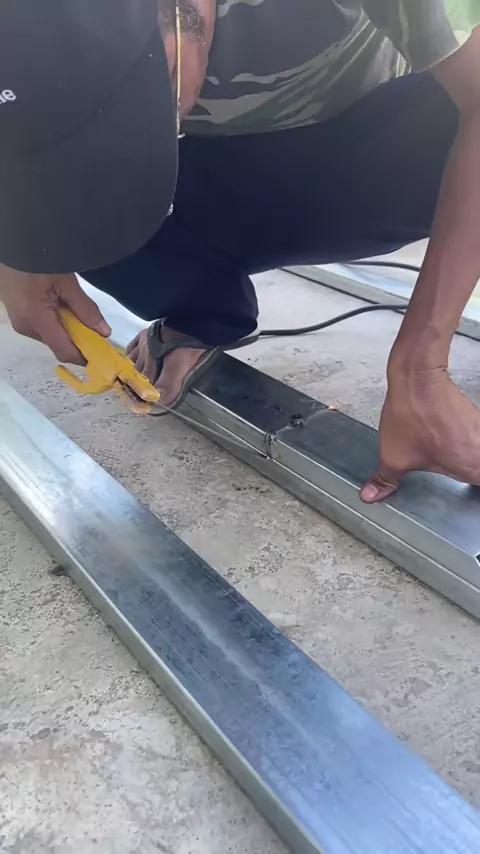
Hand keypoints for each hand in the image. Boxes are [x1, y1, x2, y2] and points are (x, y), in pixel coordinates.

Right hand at [0, 267, 110, 364]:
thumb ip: (86, 308)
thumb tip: (104, 332)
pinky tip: (62, 306)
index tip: (103, 353)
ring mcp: (19, 322)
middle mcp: (25, 326)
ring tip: (76, 310)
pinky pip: (42, 327)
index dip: (85, 356)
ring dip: (67, 330)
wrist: (12, 243)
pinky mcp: (18, 316)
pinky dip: (56, 322)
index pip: (64, 351)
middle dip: (78, 341)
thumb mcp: (66, 281)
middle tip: (96, 328)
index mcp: (36, 319)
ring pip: (50, 337)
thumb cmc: (39, 258)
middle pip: (58, 345)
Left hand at [360, 366, 479, 502]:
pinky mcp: (476, 418)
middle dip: (467, 474)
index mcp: (472, 468)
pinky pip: (474, 439)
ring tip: (444, 457)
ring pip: (476, 455)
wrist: (418, 378)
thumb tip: (369, 497)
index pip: (479, 487)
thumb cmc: (411, 417)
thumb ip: (387, 481)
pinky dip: (462, 443)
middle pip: (477, 472)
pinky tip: (443, 441)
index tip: (461, 490)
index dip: (472, 490)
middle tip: (449, 475)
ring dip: (465, 459)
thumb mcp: (393, 457)